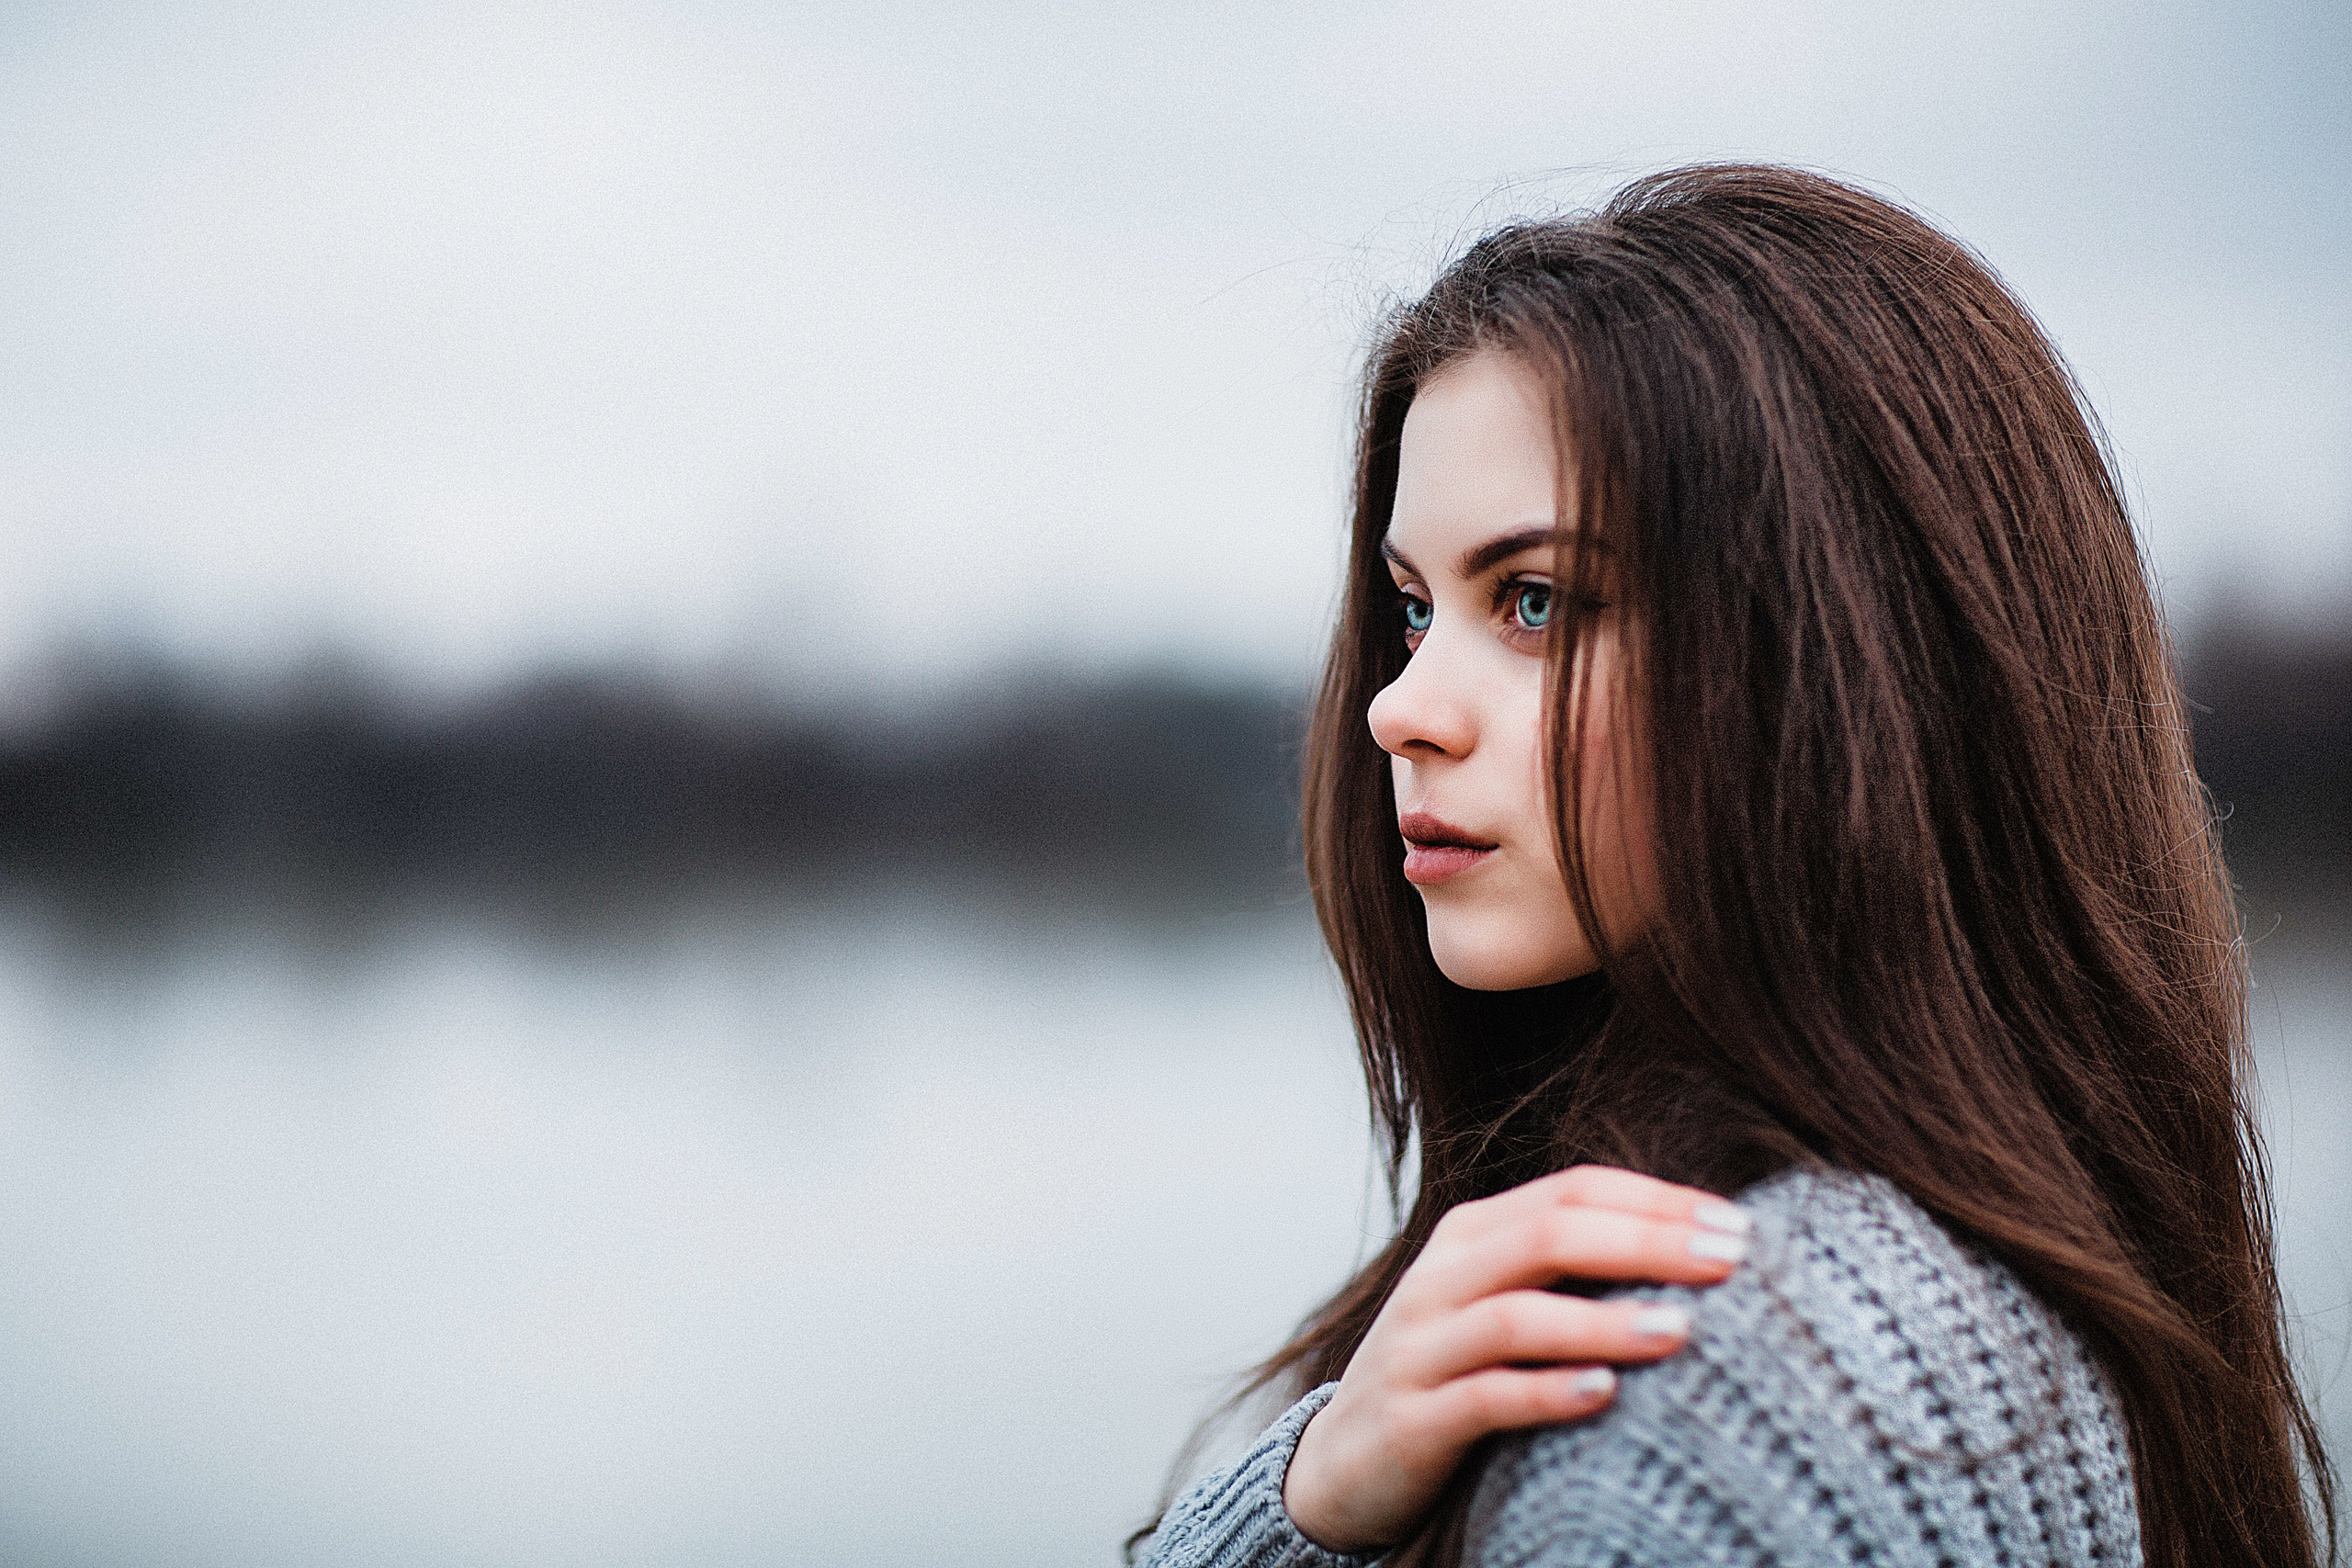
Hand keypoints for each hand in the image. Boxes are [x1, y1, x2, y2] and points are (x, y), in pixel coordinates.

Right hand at [1281, 1164, 1750, 1553]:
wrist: (1341, 1465)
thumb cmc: (1451, 1377)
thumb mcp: (1499, 1307)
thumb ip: (1570, 1275)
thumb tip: (1698, 1251)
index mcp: (1468, 1237)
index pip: (1570, 1192)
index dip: (1655, 1201)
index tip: (1737, 1225)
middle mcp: (1440, 1281)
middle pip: (1547, 1236)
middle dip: (1645, 1243)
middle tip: (1729, 1259)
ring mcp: (1420, 1349)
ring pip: (1516, 1317)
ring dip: (1603, 1322)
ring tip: (1681, 1329)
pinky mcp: (1413, 1419)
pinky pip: (1485, 1398)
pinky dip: (1548, 1393)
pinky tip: (1607, 1395)